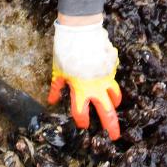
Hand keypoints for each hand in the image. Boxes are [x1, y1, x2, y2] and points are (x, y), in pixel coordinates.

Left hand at [47, 20, 121, 139]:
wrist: (81, 29)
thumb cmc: (65, 50)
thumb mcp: (57, 70)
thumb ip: (56, 87)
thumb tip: (51, 101)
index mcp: (80, 90)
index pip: (82, 113)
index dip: (82, 121)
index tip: (82, 124)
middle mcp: (95, 87)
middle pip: (106, 112)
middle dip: (111, 127)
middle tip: (115, 137)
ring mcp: (106, 76)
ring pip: (115, 96)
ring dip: (115, 103)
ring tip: (114, 107)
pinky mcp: (112, 66)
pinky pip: (113, 78)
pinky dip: (112, 82)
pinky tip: (108, 82)